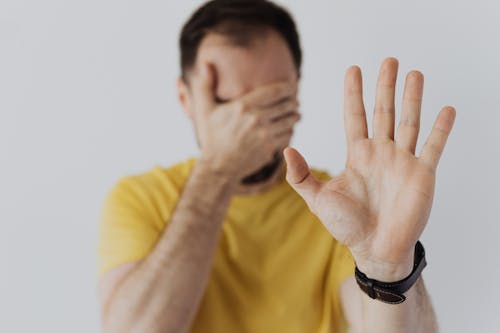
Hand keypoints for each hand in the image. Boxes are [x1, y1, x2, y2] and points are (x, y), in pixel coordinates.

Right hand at [191, 62, 300, 179]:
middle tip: (295, 101)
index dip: (287, 87)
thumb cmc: (213, 136)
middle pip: (285, 105)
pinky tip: (289, 128)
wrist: (218, 166)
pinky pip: (287, 135)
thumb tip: (205, 64)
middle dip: (293, 102)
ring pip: (289, 120)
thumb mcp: (206, 110)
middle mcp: (256, 118)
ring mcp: (264, 134)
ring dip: (295, 116)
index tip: (292, 86)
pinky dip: (290, 130)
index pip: (274, 91)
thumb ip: (205, 85)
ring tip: (296, 113)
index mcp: (243, 105)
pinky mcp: (270, 148)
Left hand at [284, 58, 455, 280]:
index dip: (353, 94)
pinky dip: (440, 129)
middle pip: (384, 112)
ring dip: (412, 98)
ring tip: (414, 74)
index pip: (355, 116)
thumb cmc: (346, 226)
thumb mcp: (318, 199)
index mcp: (358, 155)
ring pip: (409, 122)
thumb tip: (286, 150)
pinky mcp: (422, 174)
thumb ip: (301, 176)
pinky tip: (446, 109)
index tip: (353, 69)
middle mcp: (381, 153)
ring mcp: (402, 162)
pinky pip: (433, 147)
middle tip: (389, 60)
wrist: (374, 250)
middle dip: (385, 86)